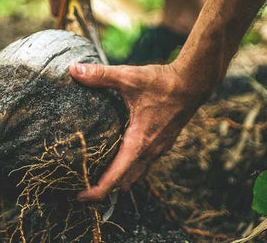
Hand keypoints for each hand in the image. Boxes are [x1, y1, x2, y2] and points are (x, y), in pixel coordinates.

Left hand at [69, 62, 209, 200]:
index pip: (115, 177)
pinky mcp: (164, 142)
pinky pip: (145, 162)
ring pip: (137, 173)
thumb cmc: (162, 83)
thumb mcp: (128, 77)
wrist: (193, 83)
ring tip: (100, 176)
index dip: (96, 191)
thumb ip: (100, 75)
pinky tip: (122, 155)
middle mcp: (150, 151)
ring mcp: (159, 148)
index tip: (79, 196)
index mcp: (139, 142)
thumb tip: (73, 70)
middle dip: (105, 188)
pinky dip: (131, 166)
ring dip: (120, 178)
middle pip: (125, 181)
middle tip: (83, 186)